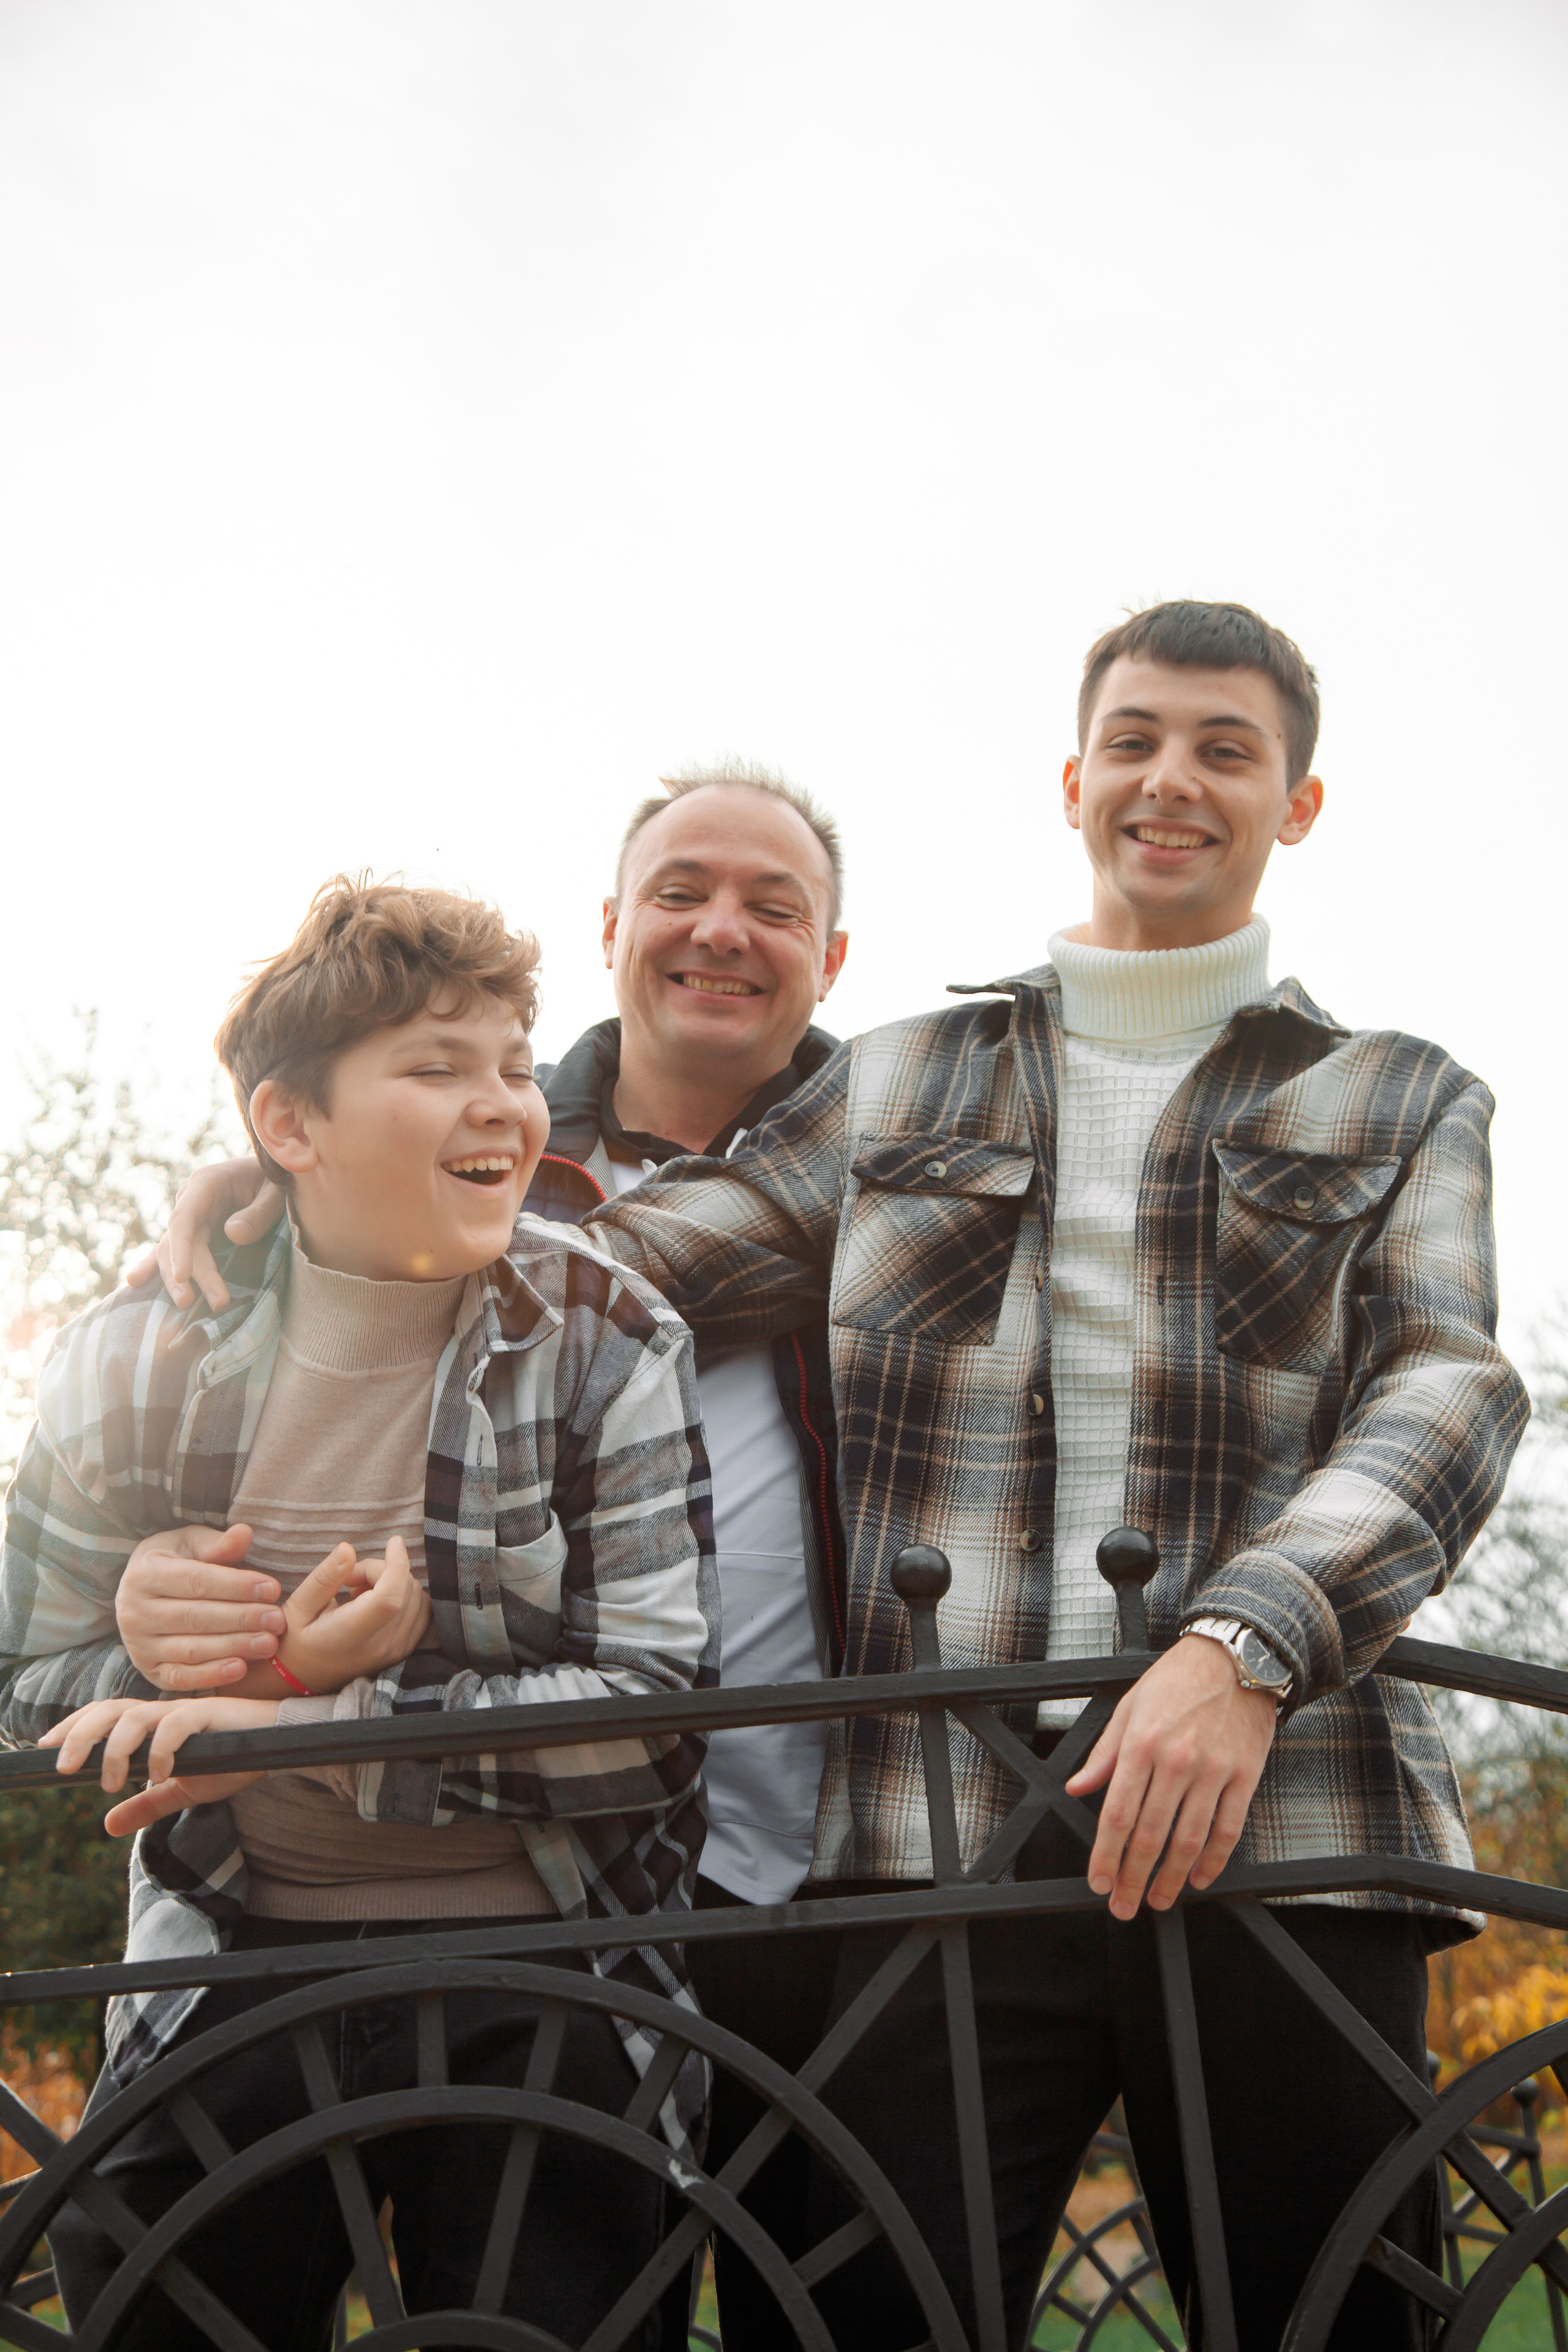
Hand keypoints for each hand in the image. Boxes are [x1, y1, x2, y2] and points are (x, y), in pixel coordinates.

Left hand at [40, 1693, 279, 1834]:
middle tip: (62, 1766)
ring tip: (110, 1782)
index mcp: (152, 1723)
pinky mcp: (209, 1714)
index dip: (72, 1726)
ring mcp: (184, 1710)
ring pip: (135, 1715)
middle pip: (109, 1709)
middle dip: (80, 1734)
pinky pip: (176, 1724)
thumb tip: (107, 1825)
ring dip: (116, 1748)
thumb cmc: (231, 1759)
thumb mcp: (181, 1789)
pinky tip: (158, 1773)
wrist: (278, 1745)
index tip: (45, 1747)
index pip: (103, 1715)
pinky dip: (161, 1749)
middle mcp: (162, 1711)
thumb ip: (146, 1804)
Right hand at [116, 1523, 288, 1691]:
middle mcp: (135, 1612)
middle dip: (241, 1619)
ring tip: (269, 1643)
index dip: (236, 1586)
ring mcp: (139, 1646)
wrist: (139, 1596)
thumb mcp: (189, 1544)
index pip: (196, 1581)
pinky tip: (241, 1668)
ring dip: (234, 1647)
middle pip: (196, 1618)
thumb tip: (244, 1533)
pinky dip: (211, 1676)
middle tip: (277, 1620)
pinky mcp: (149, 1671)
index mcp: (144, 1574)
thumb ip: (217, 1543)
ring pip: (191, 1650)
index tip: (272, 1589)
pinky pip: (181, 1678)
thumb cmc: (173, 1563)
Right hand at [125, 1156, 283, 1312]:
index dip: (180, 1248)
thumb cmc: (276, 1179)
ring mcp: (190, 1216)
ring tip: (185, 1305)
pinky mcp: (194, 1231)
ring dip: (175, 1278)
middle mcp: (190, 1199)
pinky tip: (135, 1282)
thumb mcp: (276, 1192)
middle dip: (192, 1273)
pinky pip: (173, 1251)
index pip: (184, 1218)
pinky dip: (156, 1267)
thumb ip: (258, 1212)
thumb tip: (233, 1234)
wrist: (274, 1172)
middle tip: (216, 1302)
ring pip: (171, 1249)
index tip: (184, 1276)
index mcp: (206, 1183)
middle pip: (180, 1240)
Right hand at [232, 1535, 430, 1700]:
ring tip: (360, 1591)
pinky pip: (422, 1612)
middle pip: (404, 1591)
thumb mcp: (299, 1605)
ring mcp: (395, 1652)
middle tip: (350, 1578)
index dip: (397, 1564)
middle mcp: (379, 1647)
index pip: (389, 1598)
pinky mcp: (404, 1651)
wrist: (303, 1677)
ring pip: (417, 1597)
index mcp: (349, 1635)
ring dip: (395, 1582)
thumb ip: (325, 1577)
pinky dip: (405, 1596)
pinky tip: (377, 1600)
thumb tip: (348, 1548)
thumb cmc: (295, 1639)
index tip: (393, 1541)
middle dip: (383, 1570)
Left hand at [1065, 1637, 1278, 1919]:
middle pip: (1150, 1835)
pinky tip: (1199, 1878)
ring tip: (1159, 1901)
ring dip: (1171, 1879)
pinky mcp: (1244, 1776)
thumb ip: (1103, 1753)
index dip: (1106, 1855)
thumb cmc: (1177, 1680)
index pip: (1118, 1814)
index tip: (1099, 1881)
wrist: (1236, 1657)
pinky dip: (1213, 1860)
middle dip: (1134, 1878)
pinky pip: (1228, 1829)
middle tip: (1124, 1905)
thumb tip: (1077, 1788)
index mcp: (1141, 1744)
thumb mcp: (1129, 1707)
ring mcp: (1213, 1771)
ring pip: (1189, 1840)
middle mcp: (1176, 1761)